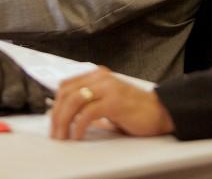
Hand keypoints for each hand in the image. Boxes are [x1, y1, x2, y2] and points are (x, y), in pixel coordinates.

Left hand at [49, 67, 174, 140]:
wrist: (159, 112)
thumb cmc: (134, 109)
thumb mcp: (106, 102)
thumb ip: (88, 104)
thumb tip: (64, 115)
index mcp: (97, 75)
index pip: (66, 85)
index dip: (55, 104)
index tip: (52, 120)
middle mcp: (101, 78)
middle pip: (67, 93)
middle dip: (56, 115)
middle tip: (55, 133)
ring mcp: (108, 88)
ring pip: (74, 101)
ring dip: (63, 121)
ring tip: (63, 136)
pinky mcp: (114, 101)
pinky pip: (88, 113)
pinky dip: (78, 126)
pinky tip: (77, 135)